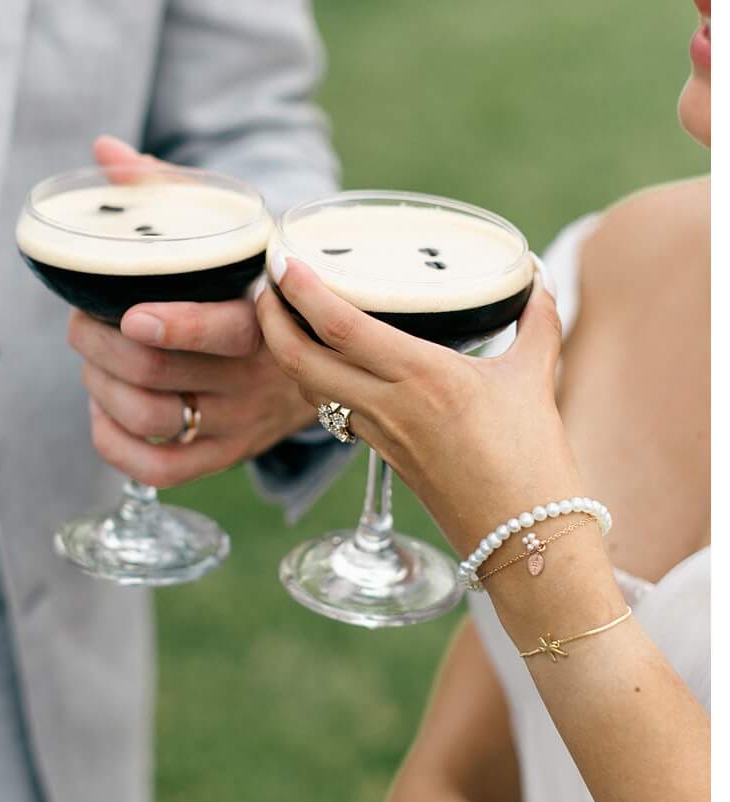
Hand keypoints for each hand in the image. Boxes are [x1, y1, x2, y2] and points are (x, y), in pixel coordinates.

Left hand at [73, 135, 315, 485]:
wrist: (320, 348)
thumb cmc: (253, 276)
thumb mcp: (229, 229)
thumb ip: (166, 189)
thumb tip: (104, 151)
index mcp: (263, 317)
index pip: (218, 330)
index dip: (171, 325)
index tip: (129, 313)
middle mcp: (254, 378)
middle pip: (154, 372)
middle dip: (96, 343)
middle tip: (80, 320)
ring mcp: (239, 423)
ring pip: (147, 417)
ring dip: (97, 385)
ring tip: (92, 358)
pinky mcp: (222, 456)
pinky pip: (156, 469)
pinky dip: (112, 441)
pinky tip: (102, 409)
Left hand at [254, 250, 571, 554]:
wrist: (525, 542)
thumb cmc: (533, 459)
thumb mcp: (536, 378)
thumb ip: (537, 320)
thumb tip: (539, 275)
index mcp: (422, 376)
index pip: (340, 327)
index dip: (301, 292)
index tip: (282, 259)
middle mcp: (387, 403)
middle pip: (298, 358)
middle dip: (268, 318)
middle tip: (263, 282)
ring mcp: (377, 432)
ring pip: (308, 385)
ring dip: (284, 348)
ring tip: (283, 313)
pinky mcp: (379, 453)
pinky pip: (330, 408)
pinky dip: (313, 378)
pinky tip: (321, 357)